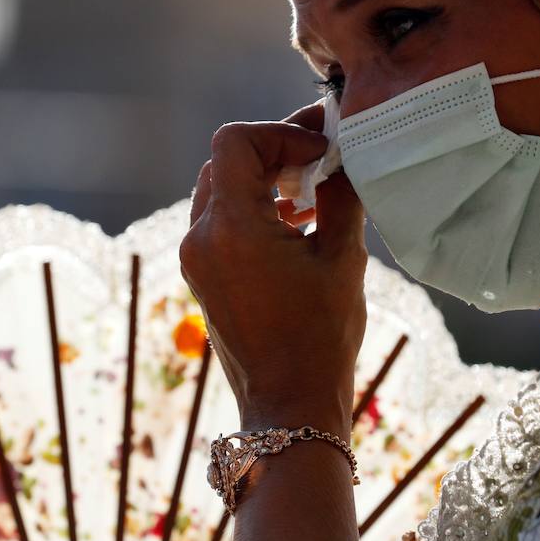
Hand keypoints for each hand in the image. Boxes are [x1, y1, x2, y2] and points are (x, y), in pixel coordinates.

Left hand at [179, 100, 366, 437]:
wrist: (290, 407)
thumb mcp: (343, 258)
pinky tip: (297, 221)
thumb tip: (342, 157)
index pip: (237, 141)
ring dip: (264, 179)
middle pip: (226, 160)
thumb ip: (341, 195)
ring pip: (221, 188)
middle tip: (322, 160)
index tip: (321, 152)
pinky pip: (220, 220)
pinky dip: (254, 208)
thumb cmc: (321, 338)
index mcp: (232, 227)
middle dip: (275, 153)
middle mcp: (201, 237)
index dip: (281, 133)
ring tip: (314, 193)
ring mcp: (196, 258)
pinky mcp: (202, 275)